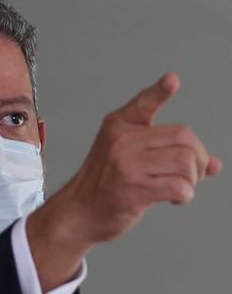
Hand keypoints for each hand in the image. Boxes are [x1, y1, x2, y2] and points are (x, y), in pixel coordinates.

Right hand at [27, 73, 221, 289]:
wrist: (79, 212)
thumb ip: (166, 154)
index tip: (172, 80)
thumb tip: (214, 165)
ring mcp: (126, 165)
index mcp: (117, 127)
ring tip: (180, 187)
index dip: (160, 91)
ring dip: (193, 179)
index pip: (144, 103)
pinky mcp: (133, 189)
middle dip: (198, 158)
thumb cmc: (104, 184)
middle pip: (184, 138)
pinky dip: (185, 195)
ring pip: (186, 162)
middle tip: (192, 174)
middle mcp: (121, 141)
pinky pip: (179, 187)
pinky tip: (175, 199)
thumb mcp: (126, 157)